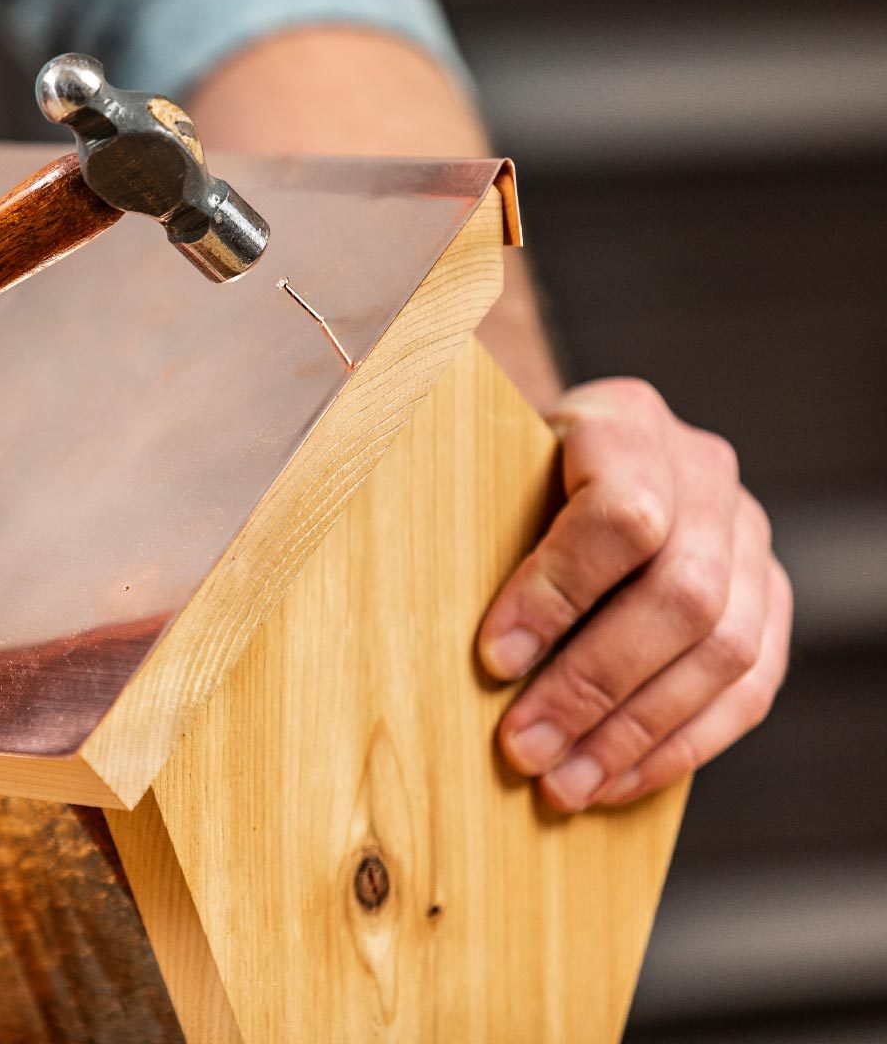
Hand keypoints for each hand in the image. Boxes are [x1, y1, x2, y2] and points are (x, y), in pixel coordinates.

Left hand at [479, 378, 790, 810]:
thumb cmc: (502, 475)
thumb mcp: (479, 470)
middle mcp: (704, 469)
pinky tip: (614, 781)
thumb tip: (439, 640)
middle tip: (523, 748)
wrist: (564, 459)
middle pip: (682, 593)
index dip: (558, 594)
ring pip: (725, 650)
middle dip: (595, 685)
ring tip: (562, 784)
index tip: (494, 659)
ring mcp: (748, 534)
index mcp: (626, 420)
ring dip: (635, 733)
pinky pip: (750, 687)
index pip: (620, 514)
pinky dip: (679, 747)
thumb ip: (469, 528)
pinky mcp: (767, 598)